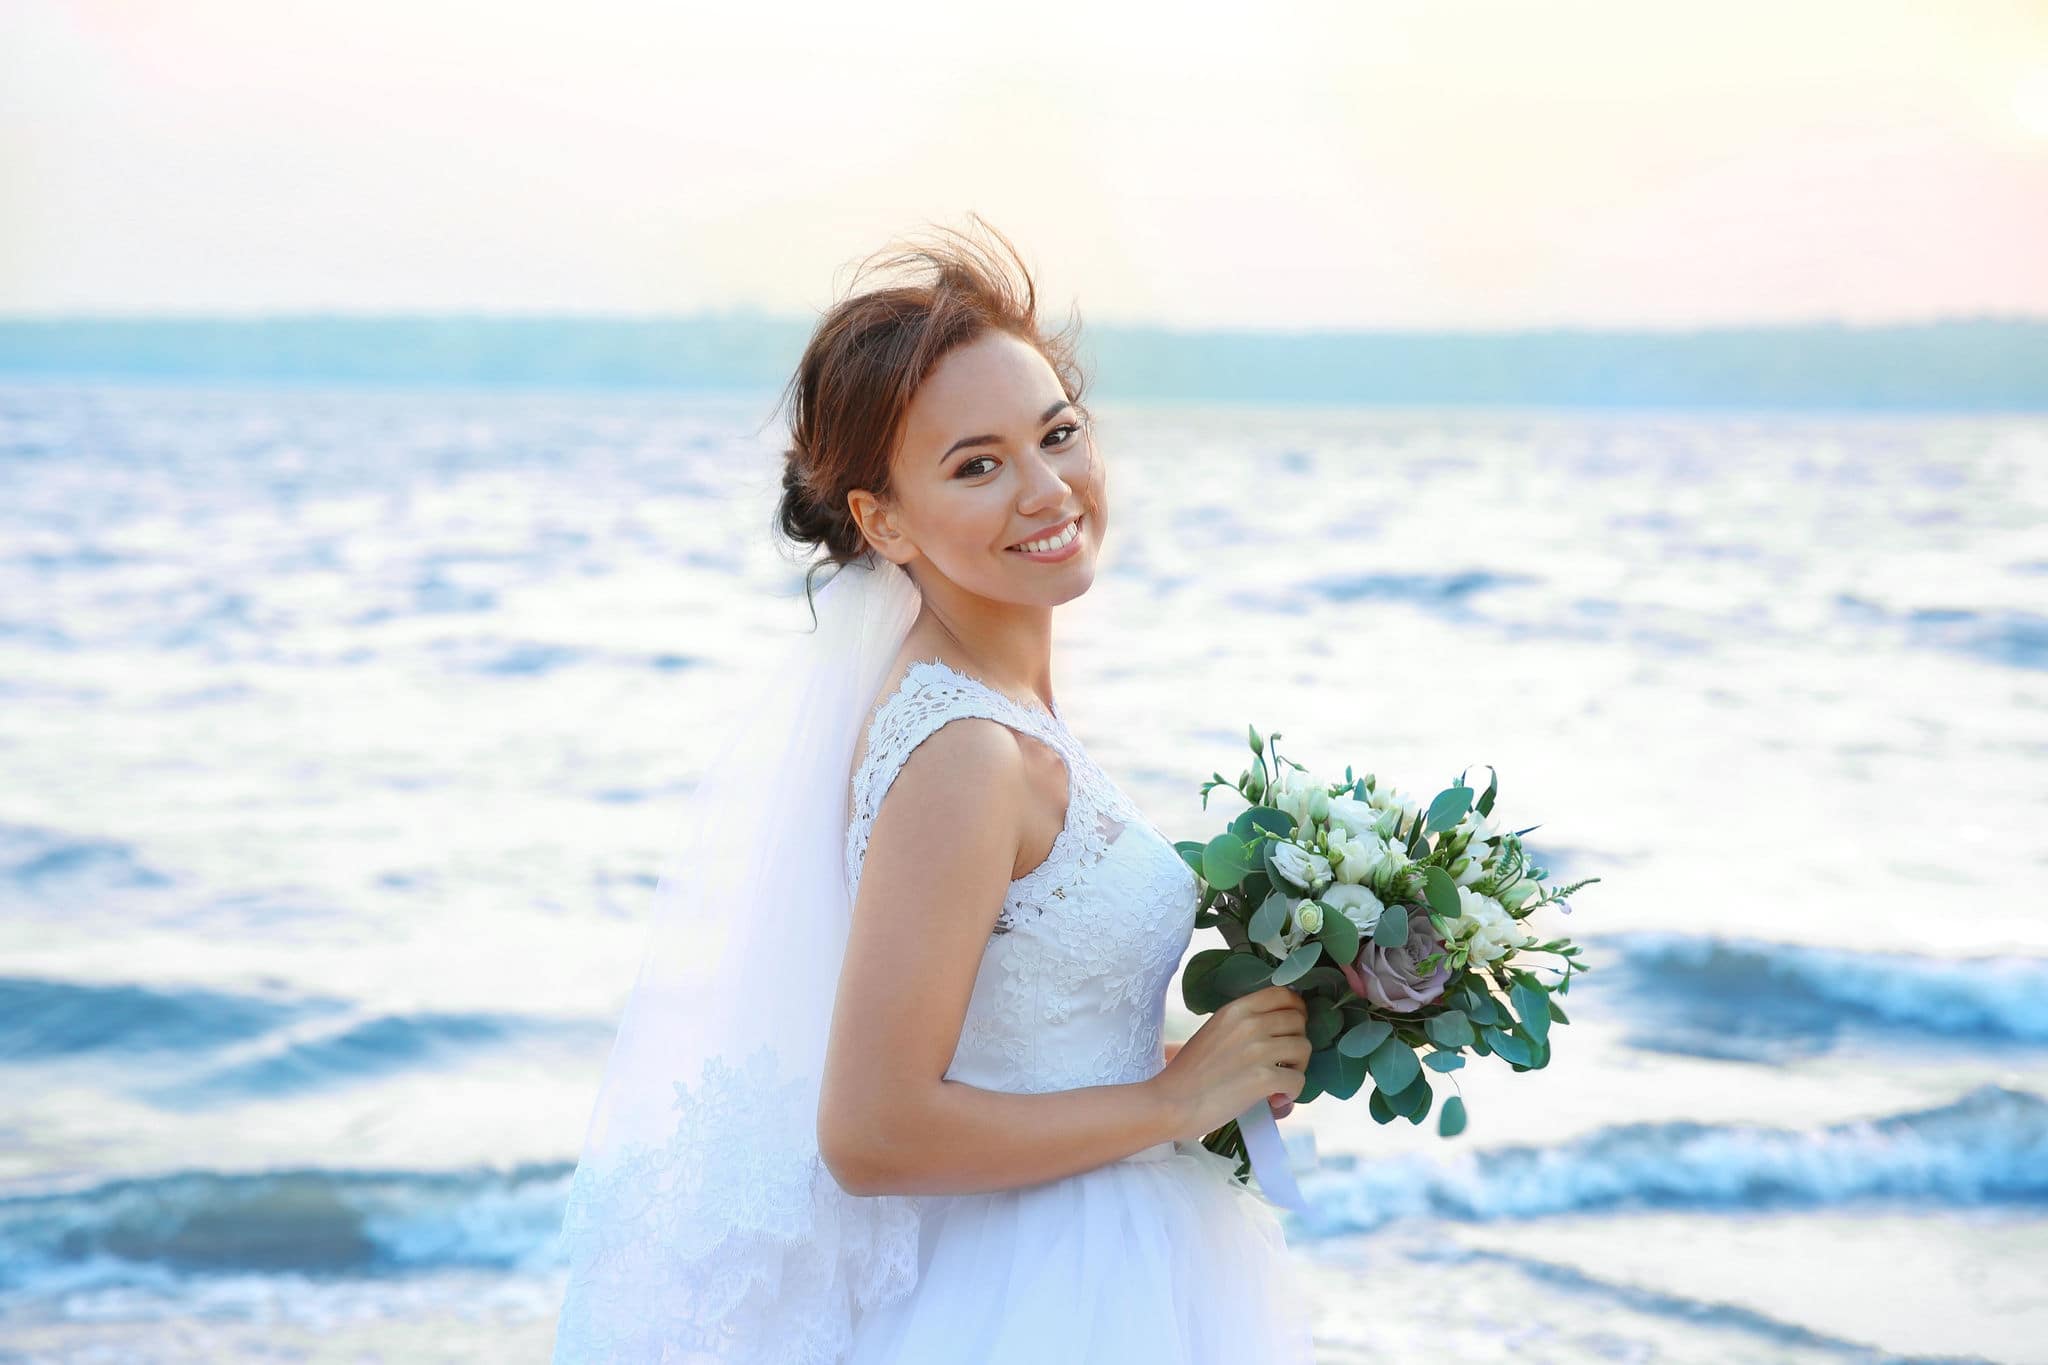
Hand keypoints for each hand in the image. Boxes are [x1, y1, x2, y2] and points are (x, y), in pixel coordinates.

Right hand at [1154, 986, 1308, 1140]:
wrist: (1171, 1102)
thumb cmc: (1189, 1072)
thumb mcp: (1214, 1032)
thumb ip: (1243, 1025)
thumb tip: (1278, 1033)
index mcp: (1236, 1009)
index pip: (1284, 993)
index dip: (1296, 1010)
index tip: (1292, 1028)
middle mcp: (1250, 1023)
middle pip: (1299, 1020)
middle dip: (1297, 1042)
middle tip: (1284, 1062)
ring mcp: (1258, 1050)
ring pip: (1304, 1048)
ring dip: (1298, 1068)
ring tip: (1280, 1082)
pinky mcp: (1263, 1078)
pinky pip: (1298, 1080)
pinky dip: (1292, 1093)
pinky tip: (1275, 1100)